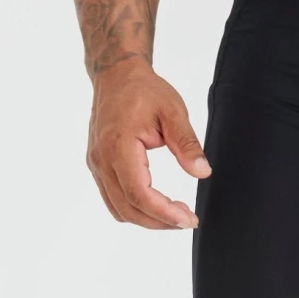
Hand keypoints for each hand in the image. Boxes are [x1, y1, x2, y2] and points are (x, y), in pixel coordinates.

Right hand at [86, 60, 210, 229]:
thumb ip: (187, 144)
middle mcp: (101, 159)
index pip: (139, 194)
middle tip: (187, 219)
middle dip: (160, 222)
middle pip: (128, 209)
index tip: (188, 219)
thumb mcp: (173, 111)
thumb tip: (202, 172)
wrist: (116, 75)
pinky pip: (114, 199)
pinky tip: (157, 203)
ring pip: (119, 209)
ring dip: (147, 219)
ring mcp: (97, 165)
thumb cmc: (143, 90)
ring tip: (175, 213)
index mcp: (118, 146)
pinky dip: (136, 209)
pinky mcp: (98, 167)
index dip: (164, 213)